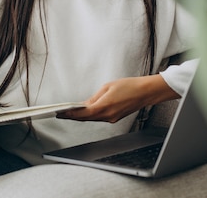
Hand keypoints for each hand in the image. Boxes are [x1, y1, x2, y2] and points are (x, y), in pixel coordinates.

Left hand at [58, 75, 179, 122]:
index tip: (60, 113)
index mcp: (105, 107)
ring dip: (81, 116)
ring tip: (69, 112)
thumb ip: (94, 97)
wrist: (146, 92)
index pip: (83, 114)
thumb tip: (84, 105)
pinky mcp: (115, 118)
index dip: (70, 115)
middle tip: (61, 113)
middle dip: (73, 116)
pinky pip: (99, 117)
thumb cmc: (129, 86)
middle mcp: (108, 116)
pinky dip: (91, 115)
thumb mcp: (107, 87)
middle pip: (86, 118)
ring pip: (92, 119)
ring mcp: (112, 118)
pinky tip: (85, 111)